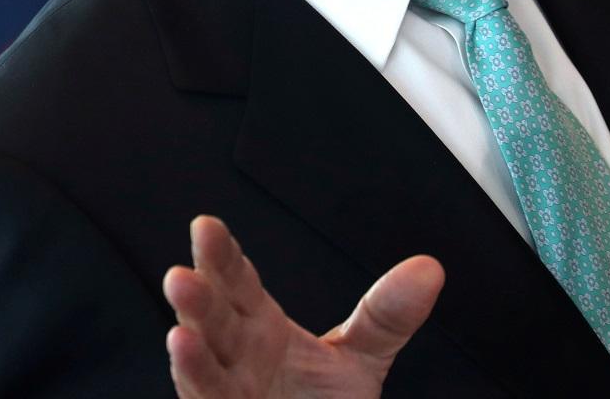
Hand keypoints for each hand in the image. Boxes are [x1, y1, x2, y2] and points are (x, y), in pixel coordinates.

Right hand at [162, 215, 444, 398]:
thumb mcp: (359, 359)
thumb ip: (386, 315)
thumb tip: (429, 270)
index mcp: (259, 326)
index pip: (237, 283)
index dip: (221, 256)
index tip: (206, 227)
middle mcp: (236, 356)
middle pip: (213, 320)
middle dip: (197, 299)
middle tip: (182, 275)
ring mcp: (227, 393)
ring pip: (202, 369)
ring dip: (188, 352)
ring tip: (180, 332)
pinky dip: (198, 384)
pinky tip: (187, 363)